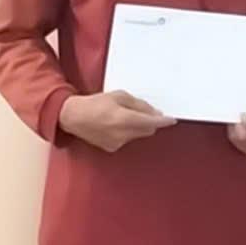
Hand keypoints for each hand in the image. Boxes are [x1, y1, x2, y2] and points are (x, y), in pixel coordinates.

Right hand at [57, 91, 173, 151]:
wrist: (73, 116)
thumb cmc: (96, 103)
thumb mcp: (120, 96)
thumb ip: (139, 105)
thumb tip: (155, 112)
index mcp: (124, 119)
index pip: (151, 122)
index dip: (163, 121)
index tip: (172, 120)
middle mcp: (122, 134)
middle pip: (147, 130)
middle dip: (149, 122)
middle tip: (142, 112)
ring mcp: (116, 143)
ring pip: (138, 135)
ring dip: (137, 127)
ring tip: (122, 117)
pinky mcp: (111, 148)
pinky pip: (127, 139)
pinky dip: (127, 132)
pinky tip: (114, 125)